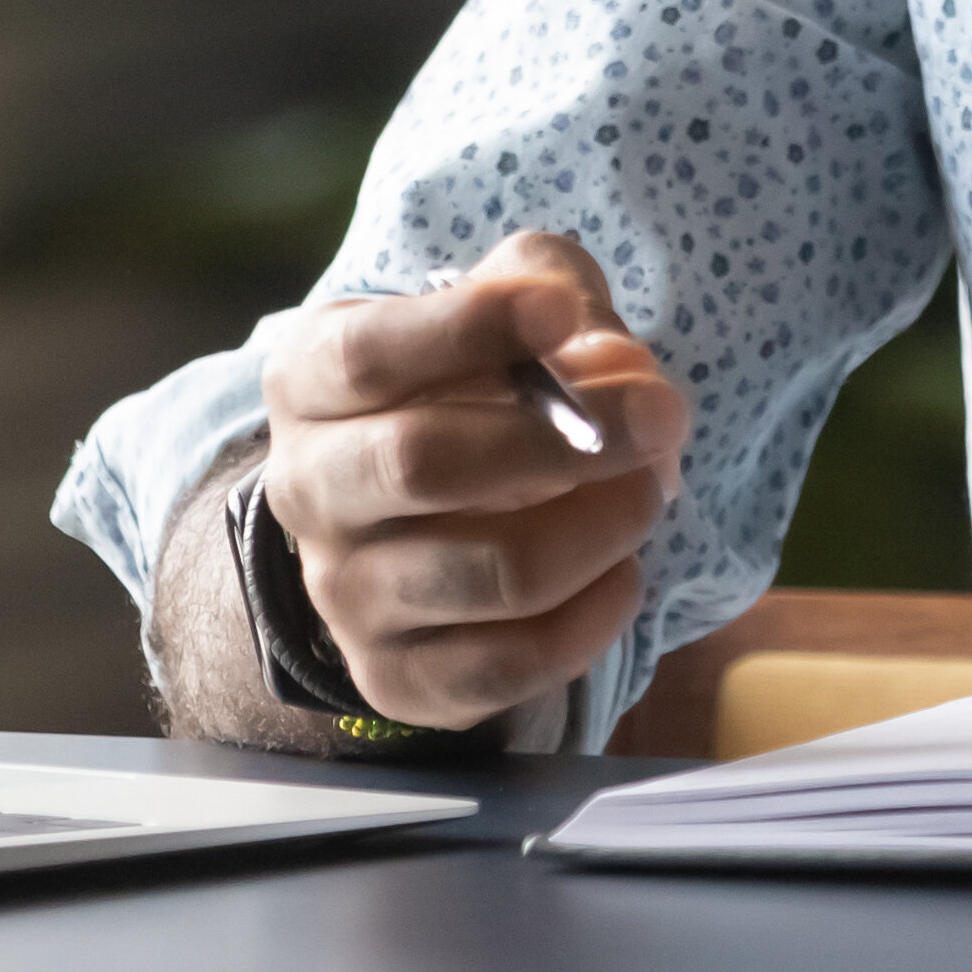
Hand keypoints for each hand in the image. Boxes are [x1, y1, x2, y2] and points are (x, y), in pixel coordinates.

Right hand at [257, 231, 688, 729]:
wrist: (417, 516)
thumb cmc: (473, 382)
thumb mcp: (505, 300)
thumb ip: (554, 291)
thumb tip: (614, 366)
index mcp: (308, 380)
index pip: (366, 355)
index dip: (465, 327)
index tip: (556, 312)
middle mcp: (308, 489)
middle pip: (422, 463)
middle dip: (566, 438)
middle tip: (663, 415)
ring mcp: (344, 595)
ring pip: (496, 572)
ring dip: (603, 526)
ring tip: (650, 490)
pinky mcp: (397, 679)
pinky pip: (514, 663)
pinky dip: (595, 614)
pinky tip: (622, 570)